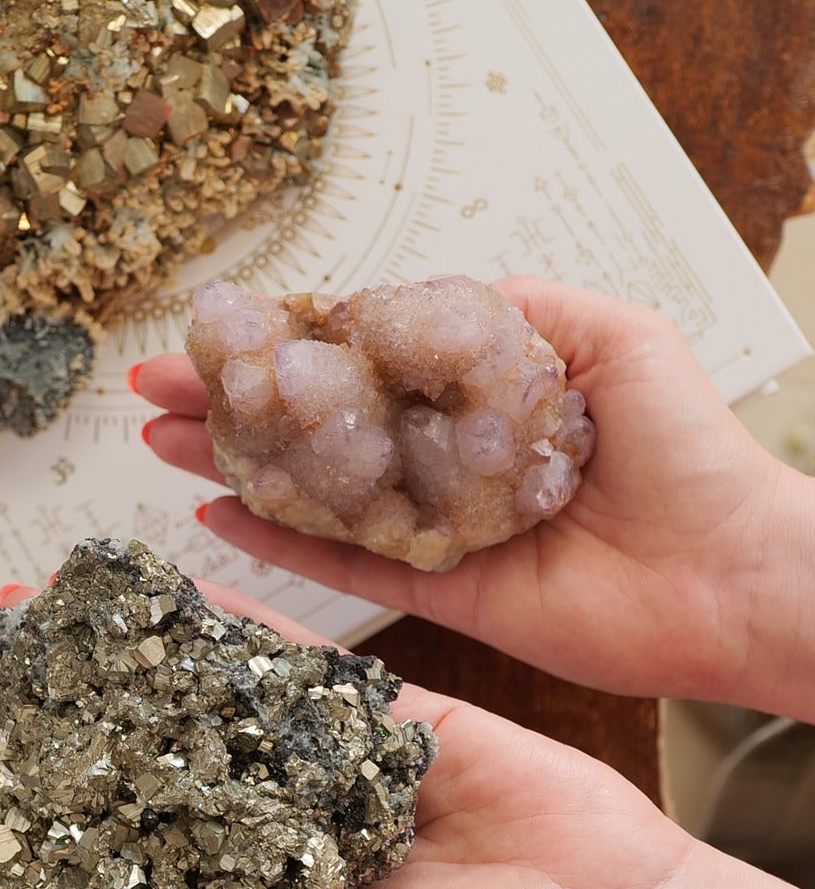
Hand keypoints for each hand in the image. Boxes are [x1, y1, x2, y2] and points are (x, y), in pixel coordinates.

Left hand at [0, 578, 686, 888]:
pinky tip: (161, 585)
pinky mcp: (384, 711)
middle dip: (85, 723)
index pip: (142, 866)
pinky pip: (295, 658)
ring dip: (138, 655)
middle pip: (164, 769)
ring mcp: (331, 769)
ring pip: (216, 701)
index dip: (68, 828)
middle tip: (5, 667)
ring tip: (53, 605)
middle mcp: (286, 840)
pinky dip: (231, 619)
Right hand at [136, 277, 810, 712]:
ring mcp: (442, 528)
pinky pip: (346, 565)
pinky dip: (279, 544)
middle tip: (152, 388)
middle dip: (235, 404)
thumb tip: (418, 295)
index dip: (287, 343)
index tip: (217, 328)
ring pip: (316, 492)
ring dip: (236, 465)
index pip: (364, 359)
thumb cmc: (693, 451)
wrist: (737, 570)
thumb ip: (514, 309)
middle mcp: (452, 459)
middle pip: (320, 426)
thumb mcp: (612, 335)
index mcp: (485, 393)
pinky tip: (218, 515)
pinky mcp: (445, 593)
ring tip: (159, 442)